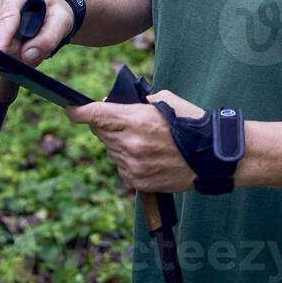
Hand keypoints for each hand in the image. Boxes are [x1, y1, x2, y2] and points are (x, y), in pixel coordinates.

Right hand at [0, 0, 75, 65]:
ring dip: (11, 51)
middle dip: (14, 48)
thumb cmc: (54, 13)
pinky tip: (20, 47)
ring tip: (29, 44)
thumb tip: (27, 56)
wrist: (48, 12)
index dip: (2, 35)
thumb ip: (49, 38)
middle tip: (34, 48)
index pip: (6, 17)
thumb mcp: (61, 21)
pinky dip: (6, 53)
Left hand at [67, 88, 204, 195]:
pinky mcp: (138, 181)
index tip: (70, 110)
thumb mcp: (164, 101)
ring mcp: (133, 165)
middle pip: (101, 132)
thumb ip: (137, 104)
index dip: (78, 112)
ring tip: (145, 141)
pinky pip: (122, 167)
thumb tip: (116, 107)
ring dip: (120, 144)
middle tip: (125, 122)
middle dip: (107, 125)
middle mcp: (129, 144)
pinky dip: (129, 160)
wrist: (211, 156)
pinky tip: (149, 156)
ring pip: (111, 150)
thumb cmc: (190, 124)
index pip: (95, 115)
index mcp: (134, 120)